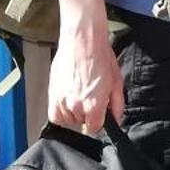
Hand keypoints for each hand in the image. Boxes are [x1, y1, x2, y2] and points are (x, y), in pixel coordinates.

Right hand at [48, 16, 124, 134]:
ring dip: (74, 112)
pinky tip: (68, 100)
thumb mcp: (116, 81)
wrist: (82, 41)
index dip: (99, 122)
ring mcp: (61, 101)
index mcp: (94, 104)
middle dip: (87, 114)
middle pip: (81, 123)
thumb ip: (117, 105)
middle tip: (90, 97)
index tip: (100, 116)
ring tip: (79, 95)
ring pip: (68, 120)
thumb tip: (116, 120)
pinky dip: (61, 112)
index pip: (94, 129)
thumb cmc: (100, 57)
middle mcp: (76, 106)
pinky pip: (54, 115)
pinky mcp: (51, 95)